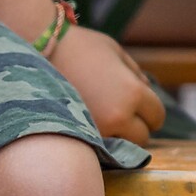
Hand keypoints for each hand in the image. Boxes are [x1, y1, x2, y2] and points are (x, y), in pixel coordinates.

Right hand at [52, 26, 165, 144]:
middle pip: (142, 137)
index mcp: (133, 93)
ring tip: (103, 119)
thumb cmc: (80, 47)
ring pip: (120, 148)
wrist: (38, 52)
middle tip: (122, 113)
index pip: (157, 116)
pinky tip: (89, 125)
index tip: (143, 107)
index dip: (152, 111)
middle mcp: (118, 117)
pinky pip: (97, 148)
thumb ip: (135, 73)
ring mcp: (95, 131)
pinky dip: (97, 141)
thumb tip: (146, 88)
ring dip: (117, 137)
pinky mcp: (74, 138)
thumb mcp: (116, 52)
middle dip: (137, 126)